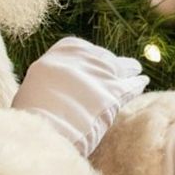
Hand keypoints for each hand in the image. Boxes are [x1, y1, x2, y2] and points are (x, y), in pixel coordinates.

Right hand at [10, 37, 148, 155]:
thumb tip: (49, 90)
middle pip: (101, 57)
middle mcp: (82, 59)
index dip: (87, 57)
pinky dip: (137, 84)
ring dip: (129, 68)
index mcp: (58, 54)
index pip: (78, 48)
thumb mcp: (32, 89)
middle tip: (117, 67)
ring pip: (121, 66)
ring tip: (137, 70)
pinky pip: (131, 84)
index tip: (91, 63)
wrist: (46, 126)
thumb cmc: (31, 114)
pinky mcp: (115, 93)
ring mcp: (101, 73)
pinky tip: (142, 82)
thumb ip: (47, 83)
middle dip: (109, 63)